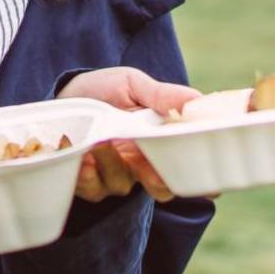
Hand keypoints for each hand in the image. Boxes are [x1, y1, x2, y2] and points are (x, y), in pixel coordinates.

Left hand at [58, 68, 199, 202]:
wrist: (64, 93)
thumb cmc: (105, 89)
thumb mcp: (132, 84)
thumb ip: (162, 95)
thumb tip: (197, 100)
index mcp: (158, 142)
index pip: (185, 167)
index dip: (200, 181)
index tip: (210, 185)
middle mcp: (140, 163)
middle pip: (162, 189)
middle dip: (158, 182)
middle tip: (151, 169)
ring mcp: (113, 175)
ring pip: (122, 185)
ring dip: (113, 164)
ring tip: (101, 141)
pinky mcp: (85, 181)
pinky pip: (91, 188)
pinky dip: (87, 174)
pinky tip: (82, 156)